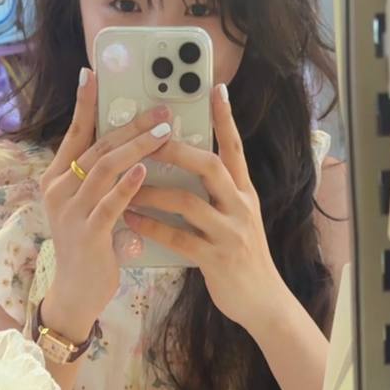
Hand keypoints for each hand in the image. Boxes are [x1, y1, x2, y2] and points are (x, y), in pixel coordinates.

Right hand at [39, 69, 171, 341]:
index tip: (94, 73)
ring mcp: (71, 212)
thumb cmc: (89, 244)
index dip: (85, 103)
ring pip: (105, 169)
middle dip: (131, 125)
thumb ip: (100, 175)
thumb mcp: (87, 203)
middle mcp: (58, 190)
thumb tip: (127, 142)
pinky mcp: (88, 234)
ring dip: (137, 148)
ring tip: (165, 133)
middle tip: (162, 110)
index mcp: (56, 178)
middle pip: (98, 147)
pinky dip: (128, 185)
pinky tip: (146, 170)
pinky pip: (110, 203)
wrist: (77, 291)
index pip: (75, 133)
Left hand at [124, 84, 285, 332]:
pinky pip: (178, 237)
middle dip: (176, 149)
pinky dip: (151, 226)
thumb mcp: (239, 218)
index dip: (226, 119)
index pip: (235, 148)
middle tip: (148, 138)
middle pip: (209, 166)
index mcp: (245, 192)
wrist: (262, 301)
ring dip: (153, 191)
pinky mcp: (216, 258)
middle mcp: (240, 206)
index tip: (215, 89)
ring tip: (126, 186)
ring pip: (187, 202)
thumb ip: (219, 193)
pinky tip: (131, 220)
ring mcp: (229, 232)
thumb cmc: (242, 256)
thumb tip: (190, 165)